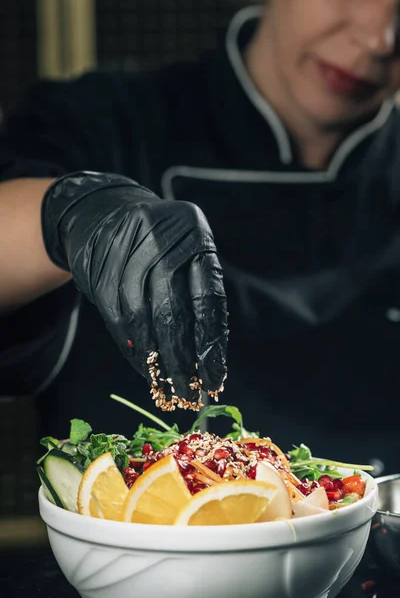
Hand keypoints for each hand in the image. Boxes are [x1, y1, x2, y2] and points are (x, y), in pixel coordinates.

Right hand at [41, 172, 227, 410]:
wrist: (102, 213)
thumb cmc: (158, 243)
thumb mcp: (187, 251)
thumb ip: (199, 291)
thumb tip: (207, 356)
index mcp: (194, 234)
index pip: (207, 298)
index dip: (211, 343)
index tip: (215, 377)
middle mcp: (161, 240)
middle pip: (173, 312)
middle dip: (182, 360)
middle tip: (189, 392)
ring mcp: (125, 253)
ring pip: (142, 319)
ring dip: (155, 360)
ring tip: (166, 386)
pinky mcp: (99, 269)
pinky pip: (117, 319)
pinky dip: (132, 348)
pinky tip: (143, 367)